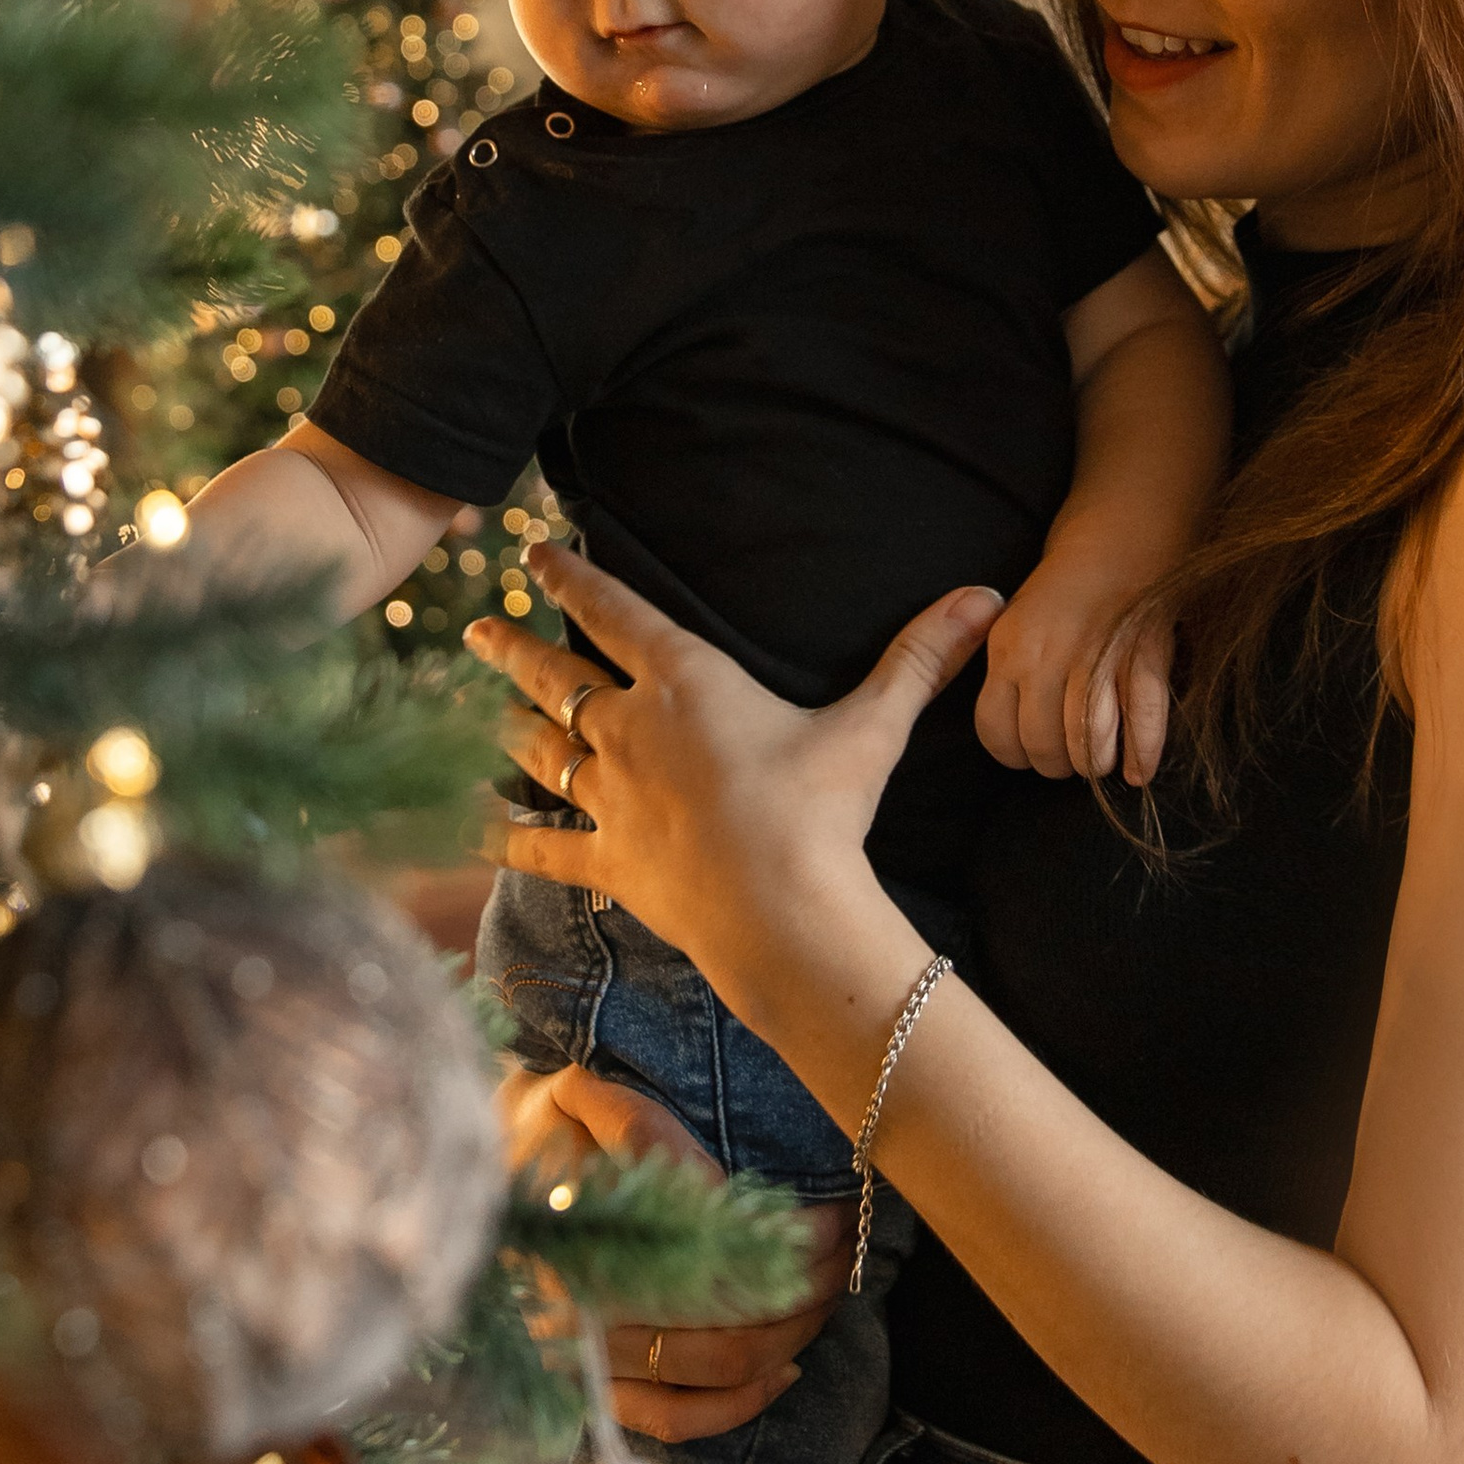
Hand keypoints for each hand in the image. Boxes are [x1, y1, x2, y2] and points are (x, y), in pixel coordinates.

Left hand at [462, 547, 1001, 1020]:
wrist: (782, 910)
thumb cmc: (823, 812)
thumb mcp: (871, 727)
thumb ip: (918, 659)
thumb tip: (986, 597)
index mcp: (685, 683)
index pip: (614, 612)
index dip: (570, 577)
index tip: (533, 553)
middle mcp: (631, 730)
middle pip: (556, 675)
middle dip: (514, 645)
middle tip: (477, 625)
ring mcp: (610, 797)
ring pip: (539, 749)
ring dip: (507, 725)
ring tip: (480, 705)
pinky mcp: (607, 860)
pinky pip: (542, 845)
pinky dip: (507, 835)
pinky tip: (477, 827)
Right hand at [509, 1062, 852, 1441]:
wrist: (474, 1184)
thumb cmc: (542, 1135)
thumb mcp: (579, 1102)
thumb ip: (641, 1129)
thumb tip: (718, 1192)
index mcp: (581, 1234)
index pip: (711, 1249)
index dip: (786, 1238)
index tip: (829, 1211)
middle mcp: (585, 1308)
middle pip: (730, 1312)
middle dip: (804, 1281)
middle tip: (844, 1244)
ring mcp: (590, 1359)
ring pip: (720, 1365)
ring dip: (793, 1331)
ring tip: (827, 1288)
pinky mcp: (597, 1394)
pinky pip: (679, 1419)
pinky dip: (742, 1403)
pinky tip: (786, 1368)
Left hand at [974, 559, 1174, 782]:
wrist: (1120, 535)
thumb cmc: (1066, 589)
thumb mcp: (1016, 625)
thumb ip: (1011, 676)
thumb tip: (1015, 737)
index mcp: (1009, 649)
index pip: (995, 731)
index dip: (1013, 753)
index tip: (1028, 755)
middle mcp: (1047, 657)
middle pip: (1042, 745)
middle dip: (1056, 765)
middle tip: (1069, 761)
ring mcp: (1096, 657)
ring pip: (1087, 743)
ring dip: (1094, 763)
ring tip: (1100, 761)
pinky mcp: (1144, 654)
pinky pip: (1141, 719)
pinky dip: (1142, 753)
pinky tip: (1138, 771)